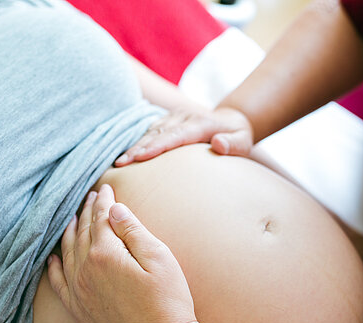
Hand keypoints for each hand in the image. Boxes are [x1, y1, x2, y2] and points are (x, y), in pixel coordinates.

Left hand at [47, 184, 200, 322]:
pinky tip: (54, 259)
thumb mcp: (160, 259)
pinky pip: (58, 284)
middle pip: (83, 233)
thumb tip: (115, 210)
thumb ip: (134, 231)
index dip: (105, 201)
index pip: (101, 219)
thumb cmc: (169, 303)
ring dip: (70, 233)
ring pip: (67, 254)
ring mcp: (79, 294)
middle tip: (92, 197)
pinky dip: (54, 268)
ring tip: (74, 219)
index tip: (107, 188)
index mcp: (106, 255)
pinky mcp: (79, 313)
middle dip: (88, 212)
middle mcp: (85, 272)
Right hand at [115, 106, 253, 165]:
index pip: (176, 135)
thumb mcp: (243, 141)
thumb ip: (234, 144)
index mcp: (201, 123)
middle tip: (121, 165)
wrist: (231, 120)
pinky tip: (127, 156)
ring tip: (119, 164)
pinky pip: (152, 131)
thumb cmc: (238, 136)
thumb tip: (218, 144)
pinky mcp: (169, 121)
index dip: (157, 146)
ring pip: (151, 132)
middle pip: (159, 133)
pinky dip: (139, 143)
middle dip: (138, 148)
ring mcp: (175, 117)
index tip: (140, 156)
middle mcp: (184, 117)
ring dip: (135, 146)